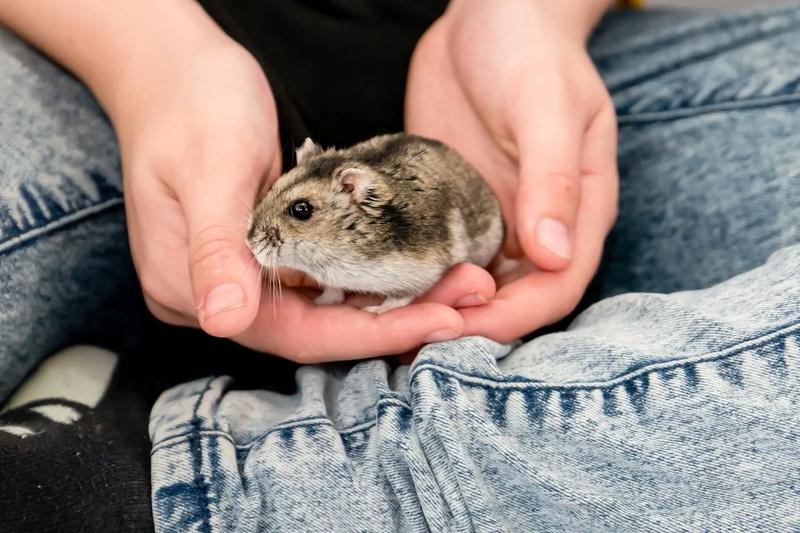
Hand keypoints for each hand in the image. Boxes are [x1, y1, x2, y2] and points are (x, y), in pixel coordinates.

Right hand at [111, 20, 491, 361]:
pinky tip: (418, 271)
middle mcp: (215, 295)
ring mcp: (239, 278)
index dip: (369, 333)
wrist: (177, 69)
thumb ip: (216, 248)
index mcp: (188, 288)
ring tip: (457, 285)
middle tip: (466, 299)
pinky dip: (372, 279)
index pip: (293, 333)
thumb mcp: (209, 170)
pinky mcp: (264, 258)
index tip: (440, 320)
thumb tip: (225, 321)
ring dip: (393, 301)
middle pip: (318, 330)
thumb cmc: (191, 106)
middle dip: (396, 319)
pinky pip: (326, 282)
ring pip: (328, 309)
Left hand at [406, 0, 618, 341]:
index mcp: (576, 212)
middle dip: (465, 322)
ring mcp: (489, 218)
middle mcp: (535, 226)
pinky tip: (367, 285)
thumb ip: (552, 179)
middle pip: (508, 298)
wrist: (490, 13)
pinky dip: (405, 273)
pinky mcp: (449, 206)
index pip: (556, 287)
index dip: (514, 317)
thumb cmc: (531, 50)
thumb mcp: (547, 106)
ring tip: (381, 326)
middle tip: (410, 338)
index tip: (463, 326)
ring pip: (465, 283)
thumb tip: (554, 255)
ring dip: (430, 306)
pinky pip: (430, 251)